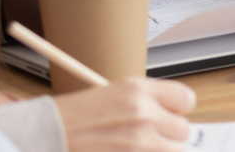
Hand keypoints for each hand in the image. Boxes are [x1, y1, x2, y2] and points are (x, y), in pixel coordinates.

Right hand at [53, 78, 193, 151]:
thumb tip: (175, 114)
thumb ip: (149, 100)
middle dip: (170, 134)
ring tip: (137, 146)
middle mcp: (142, 113)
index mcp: (138, 90)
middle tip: (150, 135)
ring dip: (160, 150)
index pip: (187, 99)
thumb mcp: (115, 93)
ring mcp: (138, 141)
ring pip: (174, 151)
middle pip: (183, 130)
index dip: (178, 109)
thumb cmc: (76, 116)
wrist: (47, 134)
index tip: (170, 114)